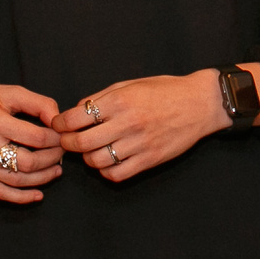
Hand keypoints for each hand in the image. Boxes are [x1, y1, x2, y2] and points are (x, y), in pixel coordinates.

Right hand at [0, 69, 64, 203]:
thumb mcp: (9, 91)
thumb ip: (38, 103)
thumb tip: (59, 121)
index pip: (36, 138)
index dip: (56, 140)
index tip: (62, 137)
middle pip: (28, 162)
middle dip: (52, 160)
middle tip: (62, 153)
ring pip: (15, 180)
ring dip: (41, 179)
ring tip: (56, 171)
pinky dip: (20, 197)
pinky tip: (37, 195)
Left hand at [53, 73, 227, 182]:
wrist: (200, 104)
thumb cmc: (164, 90)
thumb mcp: (130, 84)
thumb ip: (101, 97)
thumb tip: (76, 110)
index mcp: (120, 100)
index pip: (76, 118)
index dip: (60, 123)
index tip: (59, 124)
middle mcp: (127, 123)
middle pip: (81, 143)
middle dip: (67, 143)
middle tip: (67, 141)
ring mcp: (139, 144)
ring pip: (96, 161)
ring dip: (86, 158)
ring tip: (89, 150)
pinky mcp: (150, 160)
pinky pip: (117, 174)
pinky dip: (105, 171)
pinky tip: (107, 162)